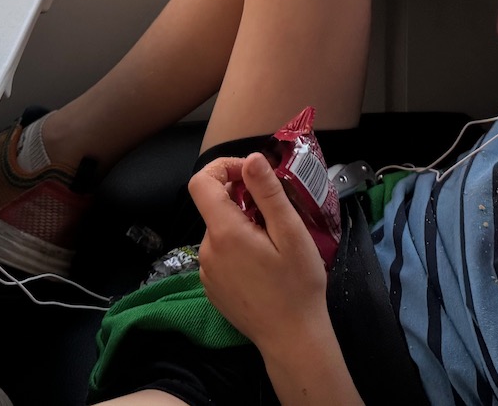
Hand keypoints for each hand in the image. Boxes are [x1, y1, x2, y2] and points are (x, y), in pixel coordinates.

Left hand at [187, 153, 328, 350]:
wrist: (292, 339)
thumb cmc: (297, 285)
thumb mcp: (291, 233)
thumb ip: (268, 192)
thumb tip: (251, 158)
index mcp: (224, 232)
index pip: (201, 182)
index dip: (223, 168)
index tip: (252, 176)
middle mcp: (207, 250)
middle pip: (214, 207)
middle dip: (241, 200)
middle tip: (275, 214)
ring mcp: (206, 272)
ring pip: (219, 231)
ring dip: (241, 226)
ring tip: (273, 243)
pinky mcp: (212, 288)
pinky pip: (220, 254)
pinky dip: (237, 248)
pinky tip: (262, 265)